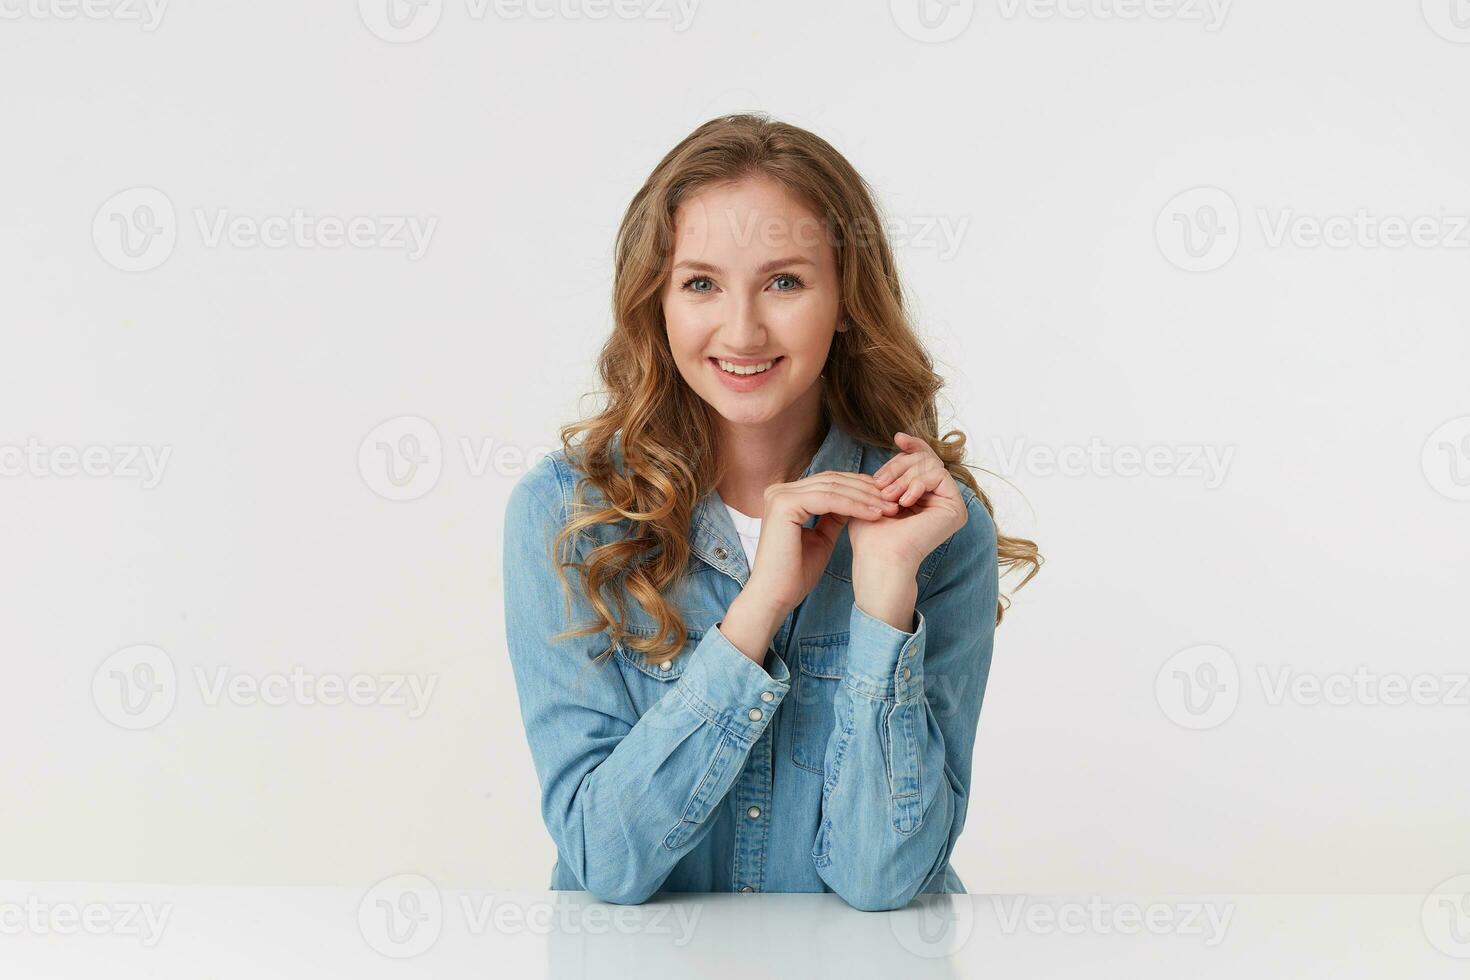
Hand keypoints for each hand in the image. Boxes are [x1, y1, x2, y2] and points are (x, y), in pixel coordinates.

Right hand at [742, 469, 900, 617]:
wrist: (776, 597)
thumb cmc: (795, 574)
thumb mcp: (821, 538)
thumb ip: (833, 517)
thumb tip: (854, 502)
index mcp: (786, 496)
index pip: (829, 482)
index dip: (859, 488)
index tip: (886, 500)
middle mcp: (780, 491)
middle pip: (832, 480)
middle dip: (866, 490)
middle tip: (894, 501)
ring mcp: (780, 495)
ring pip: (833, 487)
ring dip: (865, 498)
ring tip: (889, 509)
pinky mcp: (784, 505)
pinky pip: (828, 499)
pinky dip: (854, 506)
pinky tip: (874, 515)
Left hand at [849, 432, 968, 572]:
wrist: (878, 556)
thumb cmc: (870, 533)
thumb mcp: (876, 493)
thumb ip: (890, 472)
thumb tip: (899, 444)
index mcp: (923, 498)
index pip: (924, 461)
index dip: (914, 446)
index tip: (898, 437)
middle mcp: (940, 501)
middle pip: (927, 459)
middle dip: (900, 465)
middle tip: (881, 484)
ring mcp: (950, 505)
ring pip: (932, 464)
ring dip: (905, 476)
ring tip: (889, 496)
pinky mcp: (956, 509)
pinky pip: (939, 475)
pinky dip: (917, 484)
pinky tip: (903, 502)